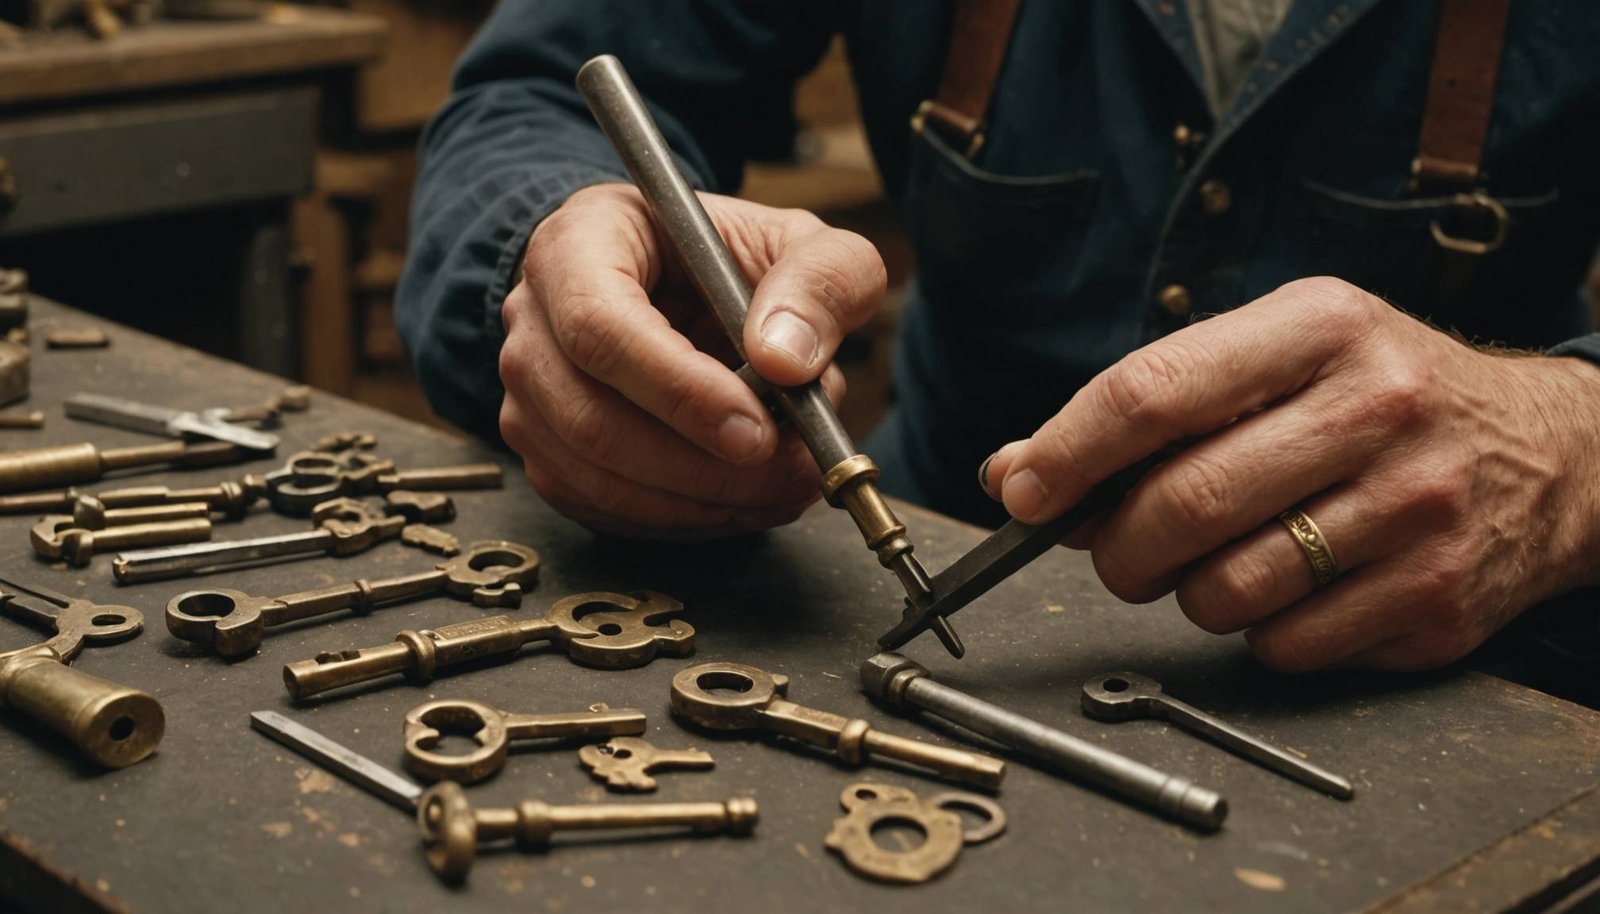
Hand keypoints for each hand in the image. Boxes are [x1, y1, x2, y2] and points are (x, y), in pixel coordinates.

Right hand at [499, 183, 885, 537]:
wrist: (686, 288)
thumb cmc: (734, 260)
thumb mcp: (799, 242)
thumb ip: (819, 281)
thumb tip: (785, 361)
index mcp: (580, 242)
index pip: (599, 325)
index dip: (678, 389)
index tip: (756, 429)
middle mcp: (534, 320)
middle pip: (589, 417)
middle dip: (699, 465)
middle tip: (788, 472)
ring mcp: (527, 394)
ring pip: (595, 477)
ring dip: (699, 500)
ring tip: (783, 486)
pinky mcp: (547, 454)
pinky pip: (602, 508)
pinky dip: (681, 519)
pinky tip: (743, 498)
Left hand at [983, 277, 1599, 670]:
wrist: (1552, 453)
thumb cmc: (1378, 397)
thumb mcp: (1279, 357)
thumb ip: (1150, 406)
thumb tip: (1014, 473)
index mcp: (1319, 326)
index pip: (1153, 393)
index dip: (1066, 454)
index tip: (1022, 493)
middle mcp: (1377, 407)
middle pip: (1182, 503)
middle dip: (1118, 545)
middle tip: (1118, 549)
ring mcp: (1415, 508)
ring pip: (1226, 590)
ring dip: (1189, 593)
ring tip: (1219, 561)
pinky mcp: (1436, 598)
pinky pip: (1284, 646)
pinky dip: (1259, 632)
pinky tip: (1294, 588)